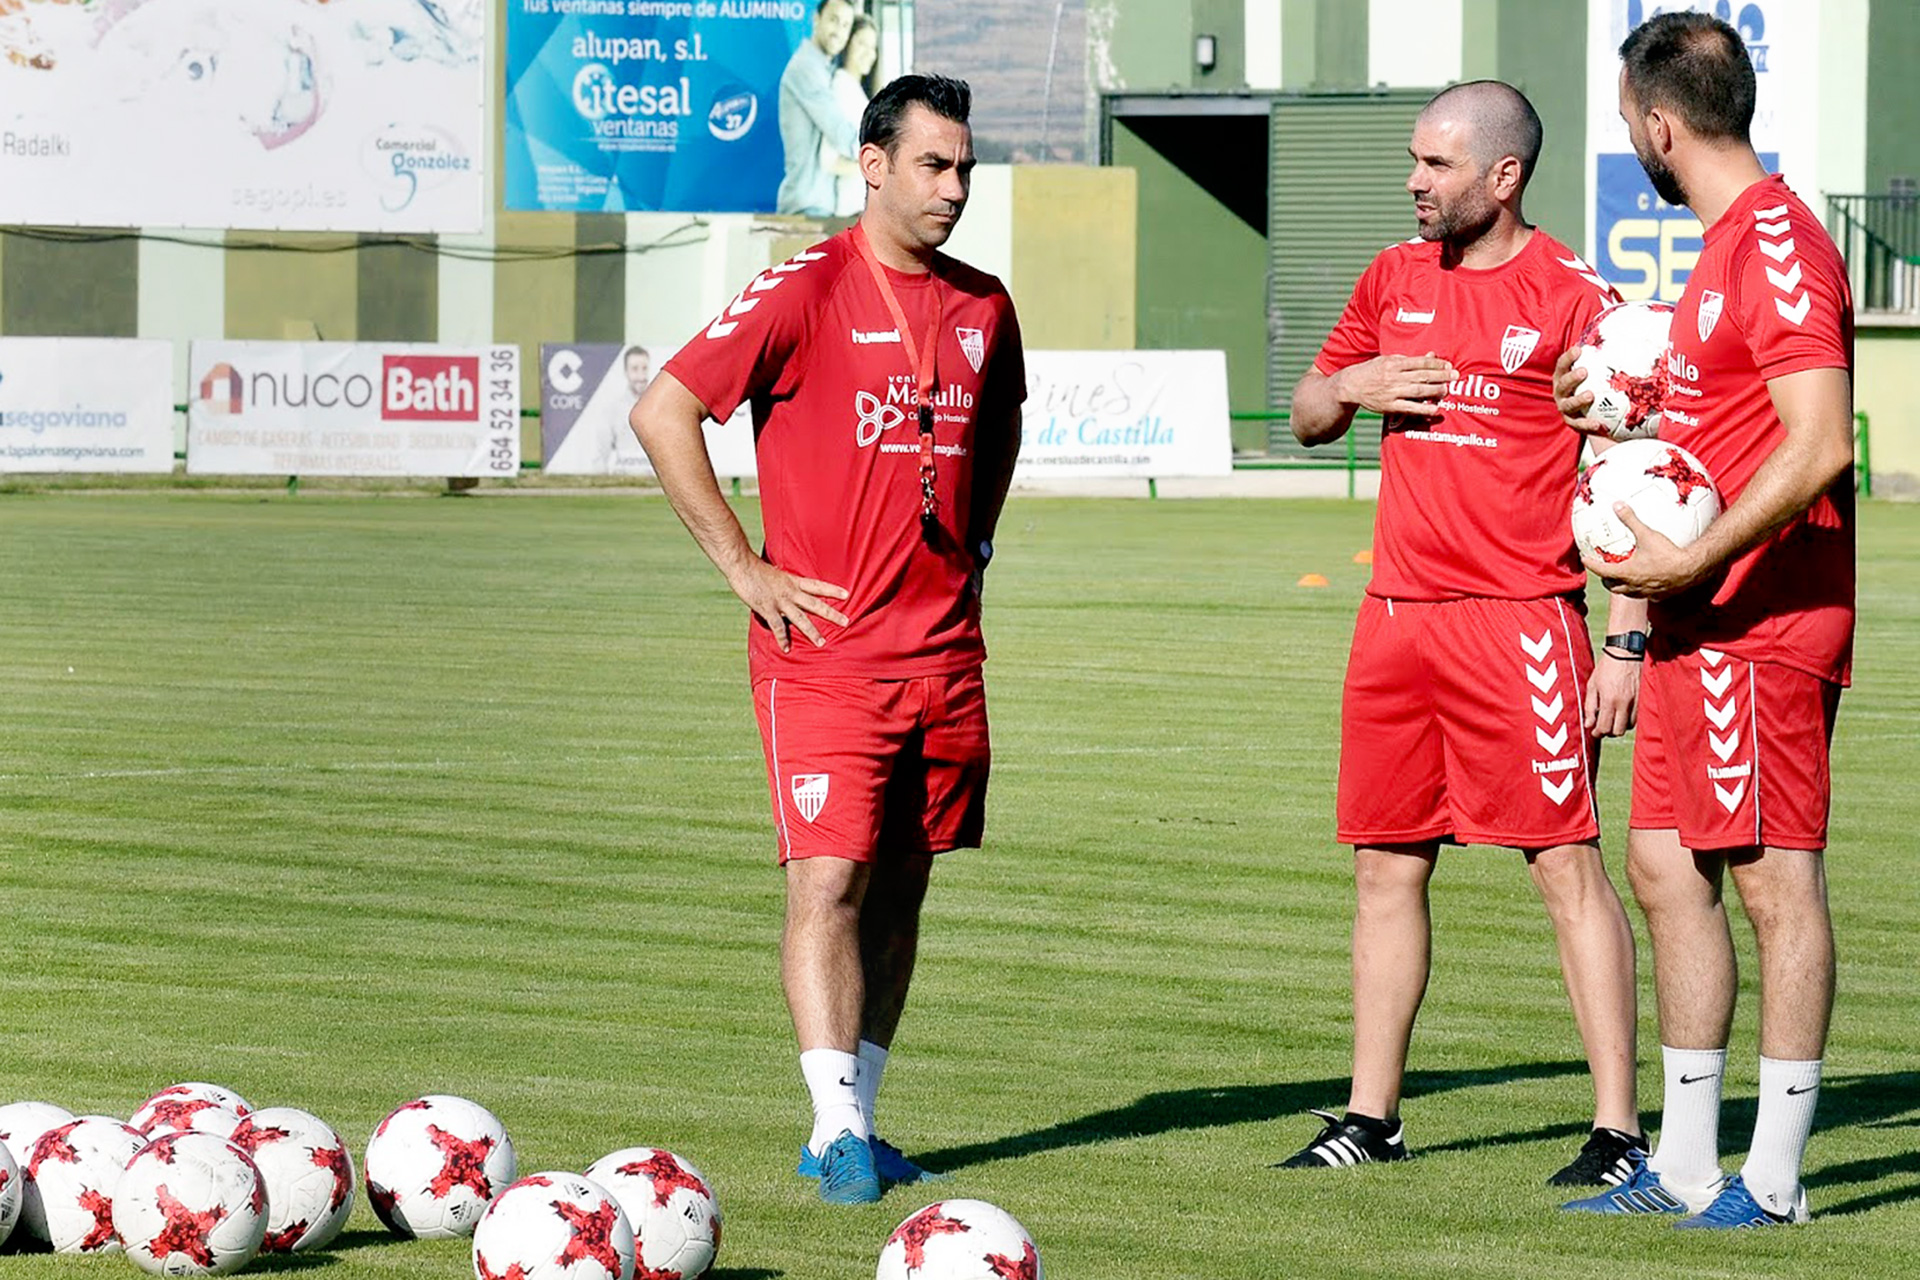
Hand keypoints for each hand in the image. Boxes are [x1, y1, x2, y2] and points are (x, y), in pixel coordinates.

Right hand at [726, 559, 849, 651]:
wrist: (741, 564)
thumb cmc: (756, 568)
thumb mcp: (776, 574)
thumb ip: (785, 584)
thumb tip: (790, 589)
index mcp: (793, 581)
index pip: (818, 586)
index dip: (832, 590)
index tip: (847, 594)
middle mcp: (790, 591)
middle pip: (815, 604)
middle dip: (831, 614)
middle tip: (846, 622)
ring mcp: (780, 601)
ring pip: (801, 619)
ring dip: (812, 631)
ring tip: (822, 643)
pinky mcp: (767, 608)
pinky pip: (778, 626)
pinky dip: (782, 639)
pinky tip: (786, 649)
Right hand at [1332, 353, 1456, 417]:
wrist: (1350, 386)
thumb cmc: (1371, 371)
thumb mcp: (1387, 360)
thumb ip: (1408, 359)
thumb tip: (1430, 356)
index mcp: (1393, 363)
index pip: (1419, 362)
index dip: (1435, 364)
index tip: (1448, 365)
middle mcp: (1393, 377)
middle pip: (1421, 376)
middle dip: (1440, 376)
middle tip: (1455, 376)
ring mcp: (1391, 392)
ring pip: (1417, 390)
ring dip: (1435, 390)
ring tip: (1448, 389)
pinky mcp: (1389, 406)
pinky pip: (1409, 407)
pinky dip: (1422, 408)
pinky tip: (1435, 409)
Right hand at [1553, 347, 1611, 436]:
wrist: (1590, 413)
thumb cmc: (1594, 387)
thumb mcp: (1595, 373)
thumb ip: (1604, 361)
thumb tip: (1629, 343)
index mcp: (1564, 377)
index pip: (1563, 365)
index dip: (1569, 357)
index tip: (1579, 350)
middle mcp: (1561, 392)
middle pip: (1562, 384)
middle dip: (1571, 378)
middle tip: (1584, 372)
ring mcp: (1565, 407)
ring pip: (1568, 404)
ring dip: (1578, 400)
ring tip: (1590, 395)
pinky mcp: (1572, 422)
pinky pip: (1579, 424)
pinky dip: (1587, 424)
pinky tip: (1598, 424)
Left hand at [1579, 503, 1709, 598]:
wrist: (1692, 569)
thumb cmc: (1668, 552)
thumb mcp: (1647, 534)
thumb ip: (1631, 520)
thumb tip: (1617, 505)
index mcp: (1625, 572)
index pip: (1600, 570)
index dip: (1590, 564)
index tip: (1584, 558)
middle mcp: (1633, 586)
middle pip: (1612, 586)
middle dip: (1605, 579)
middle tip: (1604, 570)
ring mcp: (1646, 593)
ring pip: (1627, 594)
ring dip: (1622, 586)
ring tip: (1622, 578)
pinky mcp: (1658, 596)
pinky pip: (1645, 596)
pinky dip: (1641, 590)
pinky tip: (1646, 583)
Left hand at [1583, 650, 1640, 736]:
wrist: (1626, 653)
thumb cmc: (1607, 667)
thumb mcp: (1592, 685)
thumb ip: (1589, 706)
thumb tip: (1588, 724)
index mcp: (1609, 700)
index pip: (1604, 727)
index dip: (1598, 733)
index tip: (1594, 732)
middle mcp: (1624, 703)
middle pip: (1618, 731)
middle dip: (1608, 732)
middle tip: (1603, 727)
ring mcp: (1636, 701)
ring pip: (1629, 726)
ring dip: (1619, 725)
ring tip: (1612, 718)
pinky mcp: (1643, 698)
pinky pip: (1637, 717)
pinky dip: (1628, 719)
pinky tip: (1622, 712)